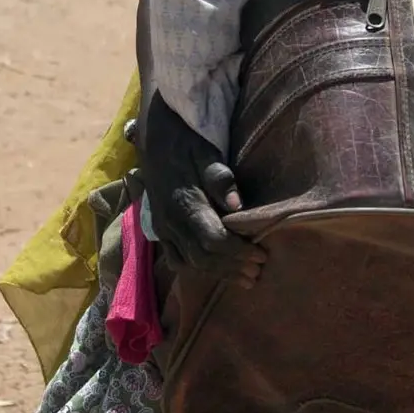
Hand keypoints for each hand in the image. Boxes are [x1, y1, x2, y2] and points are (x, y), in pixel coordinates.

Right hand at [137, 95, 264, 284]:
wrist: (152, 134)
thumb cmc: (185, 139)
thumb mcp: (204, 149)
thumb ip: (219, 177)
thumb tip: (237, 204)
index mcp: (183, 202)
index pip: (213, 240)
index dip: (238, 252)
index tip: (261, 255)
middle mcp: (170, 221)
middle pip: (203, 257)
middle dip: (232, 268)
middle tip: (258, 272)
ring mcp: (162, 227)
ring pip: (190, 262)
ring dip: (218, 273)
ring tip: (245, 278)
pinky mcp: (159, 229)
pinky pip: (176, 259)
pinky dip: (197, 269)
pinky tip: (216, 271)